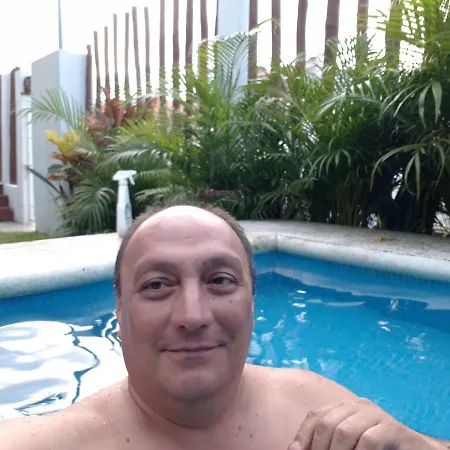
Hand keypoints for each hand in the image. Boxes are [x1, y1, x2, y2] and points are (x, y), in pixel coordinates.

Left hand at [288, 398, 441, 449]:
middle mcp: (358, 406)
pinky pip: (369, 441)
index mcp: (345, 407)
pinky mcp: (393, 429)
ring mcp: (376, 415)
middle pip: (327, 423)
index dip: (303, 436)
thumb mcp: (350, 445)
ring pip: (345, 432)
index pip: (317, 416)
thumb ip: (329, 443)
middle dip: (318, 447)